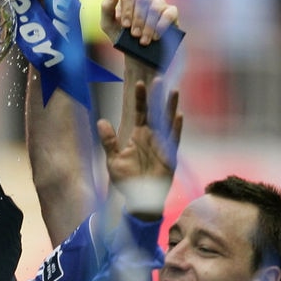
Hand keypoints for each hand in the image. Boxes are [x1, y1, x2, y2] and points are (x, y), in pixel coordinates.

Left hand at [97, 78, 181, 216]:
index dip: (140, 98)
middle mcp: (152, 137)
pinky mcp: (170, 156)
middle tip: (158, 80)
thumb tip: (101, 121)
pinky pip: (174, 139)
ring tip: (174, 92)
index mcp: (139, 135)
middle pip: (156, 112)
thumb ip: (108, 141)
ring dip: (170, 107)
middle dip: (157, 97)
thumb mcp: (113, 160)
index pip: (140, 112)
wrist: (139, 199)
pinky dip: (176, 128)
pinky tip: (179, 116)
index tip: (139, 83)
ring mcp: (162, 145)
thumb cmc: (127, 181)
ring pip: (167, 122)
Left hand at [100, 0, 178, 44]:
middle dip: (138, 20)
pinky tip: (156, 36)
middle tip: (134, 35)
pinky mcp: (171, 14)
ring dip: (149, 25)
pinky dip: (162, 25)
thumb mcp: (108, 25)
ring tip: (144, 40)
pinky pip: (169, 13)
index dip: (127, 10)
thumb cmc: (121, 37)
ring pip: (155, 7)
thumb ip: (106, 8)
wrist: (136, 56)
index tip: (125, 26)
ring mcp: (159, 5)